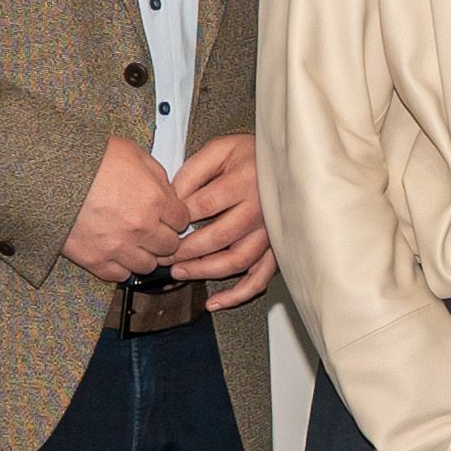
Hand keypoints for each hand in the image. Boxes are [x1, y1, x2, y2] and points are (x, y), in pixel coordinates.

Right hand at [67, 136, 188, 284]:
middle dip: (163, 237)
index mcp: (154, 200)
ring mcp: (118, 247)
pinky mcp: (95, 260)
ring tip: (133, 242)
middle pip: (169, 246)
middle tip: (151, 229)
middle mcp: (141, 228)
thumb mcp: (131, 152)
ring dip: (144, 254)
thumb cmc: (89, 159)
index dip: (174, 216)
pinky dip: (120, 267)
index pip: (182, 220)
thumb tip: (166, 191)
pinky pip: (119, 275)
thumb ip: (156, 174)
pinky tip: (115, 253)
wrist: (49, 173)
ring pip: (147, 265)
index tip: (166, 215)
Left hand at [171, 134, 276, 309]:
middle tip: (164, 255)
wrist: (287, 161)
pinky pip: (259, 278)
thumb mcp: (219, 149)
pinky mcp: (275, 249)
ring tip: (180, 272)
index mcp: (243, 183)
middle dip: (184, 251)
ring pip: (236, 261)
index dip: (178, 218)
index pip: (202, 206)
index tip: (163, 224)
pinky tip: (215, 302)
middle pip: (217, 238)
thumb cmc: (252, 154)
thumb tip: (171, 199)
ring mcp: (269, 232)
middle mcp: (259, 210)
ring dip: (204, 271)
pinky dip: (238, 294)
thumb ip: (193, 171)